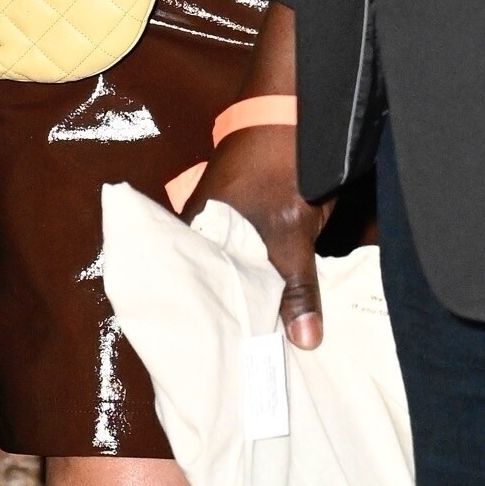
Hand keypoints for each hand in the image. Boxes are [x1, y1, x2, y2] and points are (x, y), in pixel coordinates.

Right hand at [184, 6, 329, 346]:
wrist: (295, 110)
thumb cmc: (278, 165)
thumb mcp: (288, 234)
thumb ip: (294, 288)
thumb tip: (303, 341)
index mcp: (191, 238)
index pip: (180, 298)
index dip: (196, 334)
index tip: (210, 371)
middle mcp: (202, 237)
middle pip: (211, 295)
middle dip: (227, 330)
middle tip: (241, 375)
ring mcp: (227, 230)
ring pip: (235, 283)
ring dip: (250, 312)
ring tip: (261, 359)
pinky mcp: (253, 226)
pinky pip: (254, 270)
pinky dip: (266, 294)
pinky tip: (280, 320)